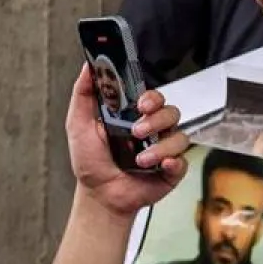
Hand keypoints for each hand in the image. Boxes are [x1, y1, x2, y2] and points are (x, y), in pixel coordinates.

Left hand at [68, 65, 188, 216]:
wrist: (99, 195)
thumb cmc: (91, 163)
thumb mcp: (79, 125)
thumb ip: (83, 95)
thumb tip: (88, 68)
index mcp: (134, 117)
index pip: (153, 98)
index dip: (152, 98)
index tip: (142, 104)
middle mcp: (153, 131)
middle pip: (171, 112)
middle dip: (157, 120)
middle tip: (138, 131)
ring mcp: (164, 149)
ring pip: (179, 136)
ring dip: (159, 147)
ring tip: (140, 160)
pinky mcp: (173, 169)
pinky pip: (183, 159)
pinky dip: (173, 162)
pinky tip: (160, 166)